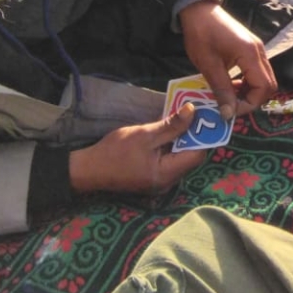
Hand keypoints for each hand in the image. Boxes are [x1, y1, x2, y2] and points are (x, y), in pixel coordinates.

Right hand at [68, 106, 205, 194]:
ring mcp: (160, 181)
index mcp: (168, 174)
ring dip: (181, 138)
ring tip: (182, 117)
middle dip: (192, 134)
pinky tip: (167, 130)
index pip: (197, 154)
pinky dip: (170, 145)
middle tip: (193, 112)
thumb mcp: (145, 134)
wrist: (89, 169)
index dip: (202, 135)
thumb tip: (193, 111)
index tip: (203, 115)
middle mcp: (168, 182)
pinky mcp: (152, 177)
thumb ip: (171, 125)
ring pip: (179, 158)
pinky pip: (168, 160)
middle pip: (189, 157)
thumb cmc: (115, 152)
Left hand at [179, 0, 276, 114]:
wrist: (199, 10)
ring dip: (250, 92)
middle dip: (253, 100)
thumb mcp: (208, 65)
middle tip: (232, 107)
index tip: (230, 110)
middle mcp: (259, 52)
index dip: (250, 104)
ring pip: (264, 79)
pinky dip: (248, 82)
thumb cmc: (201, 35)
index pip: (263, 87)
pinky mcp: (251, 48)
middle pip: (269, 84)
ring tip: (230, 98)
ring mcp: (257, 49)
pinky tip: (232, 85)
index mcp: (251, 54)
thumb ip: (222, 89)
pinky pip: (257, 71)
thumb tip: (228, 114)